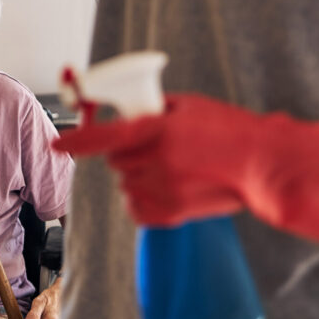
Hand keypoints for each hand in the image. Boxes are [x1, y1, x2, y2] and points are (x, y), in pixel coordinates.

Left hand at [53, 93, 318, 240]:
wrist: (261, 164)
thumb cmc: (226, 129)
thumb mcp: (184, 105)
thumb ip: (150, 110)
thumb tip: (123, 111)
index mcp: (157, 130)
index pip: (103, 137)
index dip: (76, 140)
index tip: (57, 144)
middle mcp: (156, 160)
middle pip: (114, 160)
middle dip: (125, 152)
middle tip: (153, 146)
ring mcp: (164, 189)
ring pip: (124, 183)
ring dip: (136, 174)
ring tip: (169, 167)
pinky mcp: (172, 213)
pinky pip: (136, 208)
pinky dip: (142, 199)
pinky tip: (164, 187)